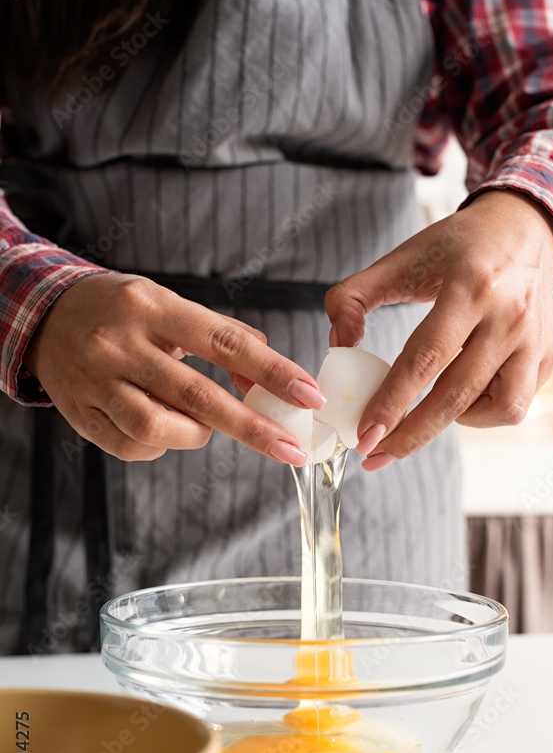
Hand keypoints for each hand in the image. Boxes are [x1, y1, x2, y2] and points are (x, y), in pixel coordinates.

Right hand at [24, 274, 324, 462]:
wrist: (44, 316)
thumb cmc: (121, 312)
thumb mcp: (168, 304)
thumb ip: (220, 334)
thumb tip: (268, 371)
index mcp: (153, 308)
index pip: (224, 342)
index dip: (271, 372)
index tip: (308, 395)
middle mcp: (122, 343)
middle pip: (198, 395)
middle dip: (252, 427)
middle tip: (291, 448)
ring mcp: (96, 381)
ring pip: (159, 427)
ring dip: (196, 434)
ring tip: (201, 424)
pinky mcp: (80, 413)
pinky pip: (132, 446)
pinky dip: (160, 446)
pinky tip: (164, 428)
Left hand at [325, 190, 552, 469]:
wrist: (530, 228)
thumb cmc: (460, 247)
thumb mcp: (403, 257)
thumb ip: (355, 296)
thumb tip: (338, 345)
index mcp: (470, 286)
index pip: (425, 358)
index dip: (392, 402)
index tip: (364, 435)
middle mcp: (510, 316)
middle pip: (456, 396)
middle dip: (410, 435)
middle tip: (375, 455)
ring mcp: (537, 339)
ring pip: (496, 410)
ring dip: (453, 422)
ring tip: (427, 410)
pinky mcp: (551, 355)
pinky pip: (515, 404)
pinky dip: (483, 412)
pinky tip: (463, 395)